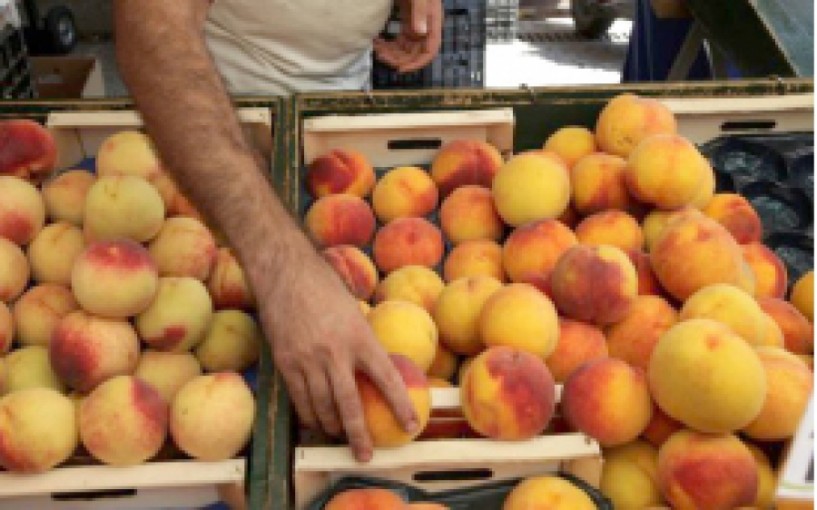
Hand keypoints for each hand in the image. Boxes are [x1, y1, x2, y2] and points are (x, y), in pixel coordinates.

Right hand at [257, 250, 417, 461]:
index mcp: (360, 337)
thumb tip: (374, 365)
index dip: (401, 405)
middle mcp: (335, 352)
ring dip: (332, 427)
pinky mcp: (286, 363)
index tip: (411, 426)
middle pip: (349, 405)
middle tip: (366, 454)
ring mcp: (307, 360)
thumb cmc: (324, 286)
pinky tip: (315, 421)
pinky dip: (308, 414)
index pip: (387, 378)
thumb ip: (363, 340)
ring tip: (339, 436)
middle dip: (359, 435)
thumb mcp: (354, 310)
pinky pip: (299, 399)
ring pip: (321, 407)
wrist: (284, 272)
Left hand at [374, 0, 442, 72]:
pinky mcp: (407, 19)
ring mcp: (416, 23)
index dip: (417, 63)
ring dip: (392, 53)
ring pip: (406, 47)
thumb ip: (420, 10)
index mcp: (432, 21)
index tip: (400, 69)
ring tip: (376, 48)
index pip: (430, 49)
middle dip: (400, 58)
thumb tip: (419, 32)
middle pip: (416, 52)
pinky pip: (400, 38)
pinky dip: (390, 44)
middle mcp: (426, 25)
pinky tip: (377, 41)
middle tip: (381, 55)